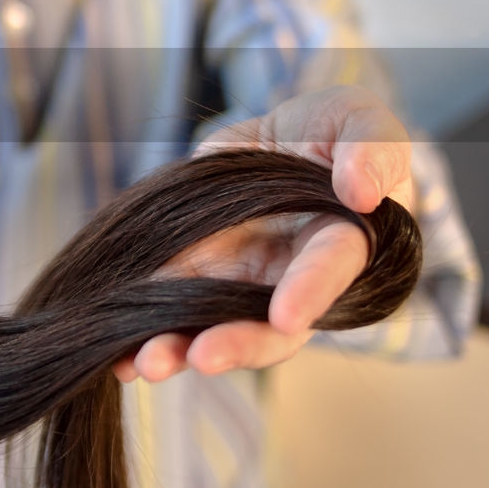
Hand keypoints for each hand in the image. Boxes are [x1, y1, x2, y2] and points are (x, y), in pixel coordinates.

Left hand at [113, 85, 413, 382]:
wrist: (282, 138)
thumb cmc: (336, 133)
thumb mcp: (361, 122)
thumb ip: (372, 151)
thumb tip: (364, 190)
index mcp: (342, 245)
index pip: (329, 273)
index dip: (309, 294)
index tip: (287, 315)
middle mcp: (290, 280)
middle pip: (268, 328)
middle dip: (235, 345)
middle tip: (202, 357)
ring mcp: (239, 282)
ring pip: (213, 328)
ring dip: (178, 349)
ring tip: (146, 365)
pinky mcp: (195, 274)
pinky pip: (169, 310)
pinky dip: (141, 336)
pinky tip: (117, 360)